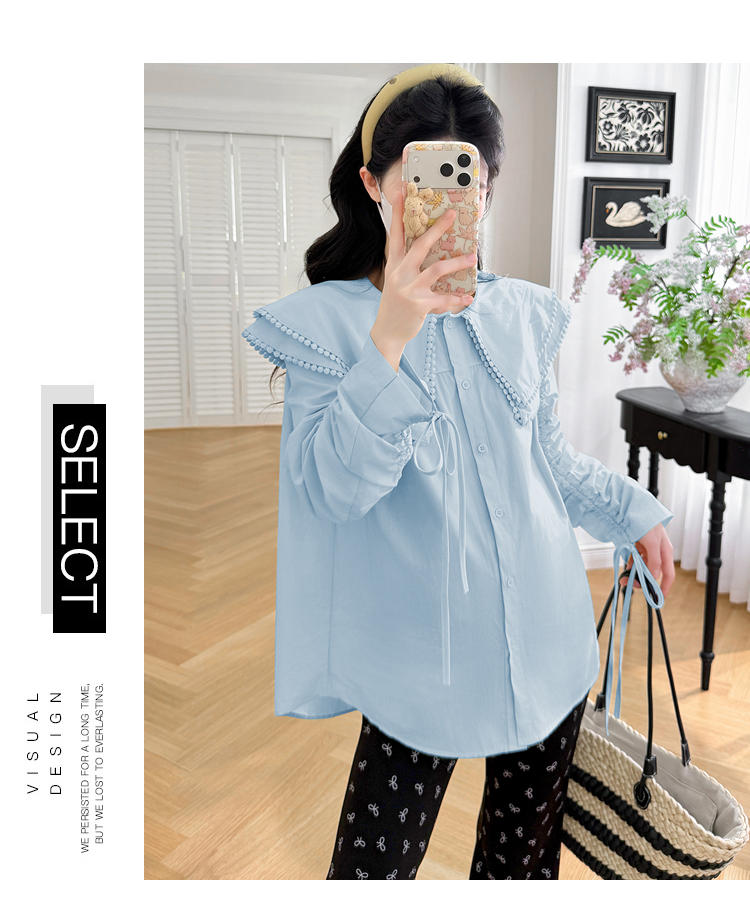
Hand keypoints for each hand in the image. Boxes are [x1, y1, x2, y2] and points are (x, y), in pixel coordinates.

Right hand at [371, 192, 476, 364]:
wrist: (387, 331)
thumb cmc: (395, 304)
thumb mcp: (396, 281)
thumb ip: (408, 265)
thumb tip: (431, 251)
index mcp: (394, 265)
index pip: (396, 234)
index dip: (398, 214)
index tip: (401, 194)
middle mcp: (400, 274)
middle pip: (421, 245)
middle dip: (438, 228)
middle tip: (452, 215)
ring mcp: (409, 289)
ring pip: (438, 269)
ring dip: (458, 262)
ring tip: (473, 256)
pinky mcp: (419, 304)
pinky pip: (444, 298)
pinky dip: (458, 298)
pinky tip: (469, 297)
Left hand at [619, 522, 674, 599]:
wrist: (630, 509)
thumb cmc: (647, 522)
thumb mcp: (653, 542)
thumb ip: (654, 561)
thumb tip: (653, 577)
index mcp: (665, 552)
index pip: (668, 574)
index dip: (664, 588)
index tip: (658, 599)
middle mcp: (657, 553)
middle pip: (653, 573)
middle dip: (643, 581)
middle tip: (630, 585)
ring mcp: (646, 550)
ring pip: (641, 568)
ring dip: (634, 575)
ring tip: (624, 579)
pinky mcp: (635, 547)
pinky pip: (633, 561)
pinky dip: (629, 567)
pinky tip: (624, 571)